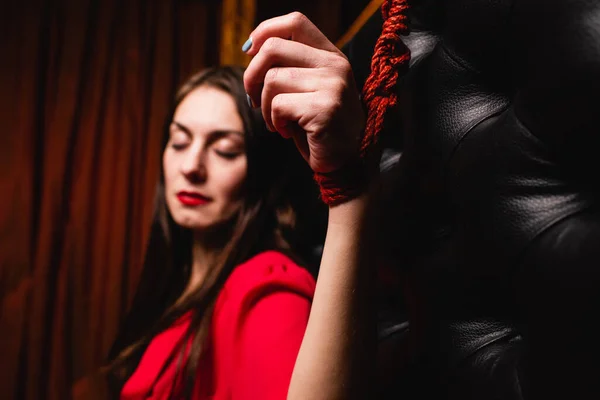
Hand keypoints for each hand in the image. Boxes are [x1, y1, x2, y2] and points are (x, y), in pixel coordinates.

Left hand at [243, 12, 365, 173]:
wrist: (346, 161)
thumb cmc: (318, 126)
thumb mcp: (305, 89)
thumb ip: (287, 66)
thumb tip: (250, 50)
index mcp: (331, 55)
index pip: (295, 22)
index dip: (264, 31)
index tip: (249, 53)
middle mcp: (335, 65)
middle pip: (273, 48)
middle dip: (251, 75)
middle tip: (254, 98)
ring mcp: (333, 85)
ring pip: (272, 80)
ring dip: (264, 106)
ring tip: (277, 122)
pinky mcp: (325, 108)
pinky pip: (278, 105)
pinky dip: (274, 122)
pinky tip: (286, 131)